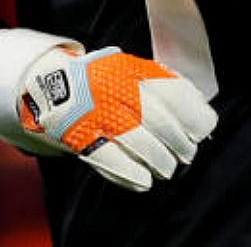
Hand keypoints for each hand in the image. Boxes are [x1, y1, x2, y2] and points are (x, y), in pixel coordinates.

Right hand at [0, 30, 216, 191]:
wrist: (47, 84)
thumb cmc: (99, 82)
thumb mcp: (127, 70)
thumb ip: (159, 84)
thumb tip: (199, 108)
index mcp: (129, 70)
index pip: (172, 91)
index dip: (193, 114)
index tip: (202, 129)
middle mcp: (113, 88)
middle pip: (158, 120)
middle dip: (179, 143)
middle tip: (186, 154)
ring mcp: (95, 112)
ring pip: (138, 140)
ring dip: (160, 160)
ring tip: (166, 168)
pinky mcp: (80, 135)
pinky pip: (110, 158)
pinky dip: (132, 173)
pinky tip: (144, 180)